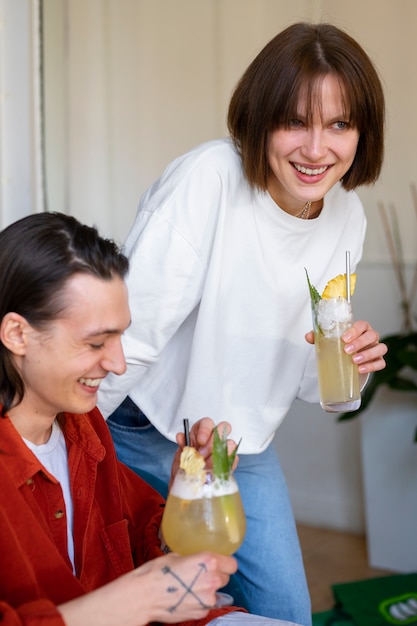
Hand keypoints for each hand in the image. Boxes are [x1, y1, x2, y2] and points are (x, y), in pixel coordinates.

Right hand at [58, 551, 236, 625]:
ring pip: (216, 592)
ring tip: (189, 587)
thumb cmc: (156, 572)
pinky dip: (199, 600)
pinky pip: (206, 604)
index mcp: (208, 561)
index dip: (225, 563)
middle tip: (199, 574)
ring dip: (207, 589)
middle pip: (224, 578)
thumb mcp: (176, 556)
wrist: (143, 596)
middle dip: (215, 576)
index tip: (219, 563)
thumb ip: (193, 560)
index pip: (232, 564)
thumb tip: (196, 562)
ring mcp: (207, 599)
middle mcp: (212, 580)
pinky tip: (185, 596)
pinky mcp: (201, 612)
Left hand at [170, 417, 237, 487]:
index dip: (205, 429)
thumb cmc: (185, 469)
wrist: (188, 486)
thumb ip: (183, 446)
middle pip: (222, 428)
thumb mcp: (181, 457)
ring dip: (219, 454)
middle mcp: (213, 439)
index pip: (206, 423)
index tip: (200, 441)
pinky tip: (215, 470)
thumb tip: (181, 437)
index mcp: (200, 433)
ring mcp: (223, 450)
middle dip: (214, 441)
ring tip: (207, 465)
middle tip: (203, 454)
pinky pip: (234, 459)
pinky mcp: (229, 462)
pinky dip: (226, 464)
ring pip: (230, 443)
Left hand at [305, 320, 386, 373]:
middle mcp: (371, 336)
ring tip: (354, 360)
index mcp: (360, 328)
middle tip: (347, 350)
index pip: (362, 324)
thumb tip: (309, 336)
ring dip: (368, 354)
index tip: (344, 338)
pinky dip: (372, 366)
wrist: (348, 358)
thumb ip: (320, 337)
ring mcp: (376, 348)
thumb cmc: (341, 345)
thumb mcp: (330, 340)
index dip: (355, 331)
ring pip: (380, 348)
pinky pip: (381, 362)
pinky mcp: (378, 360)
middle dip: (360, 343)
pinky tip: (361, 369)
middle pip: (372, 335)